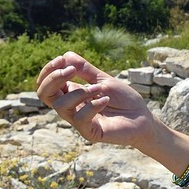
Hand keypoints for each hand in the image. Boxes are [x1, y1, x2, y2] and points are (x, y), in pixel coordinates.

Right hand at [35, 52, 156, 148]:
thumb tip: (65, 55)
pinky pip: (80, 118)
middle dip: (54, 79)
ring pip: (60, 106)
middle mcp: (71, 107)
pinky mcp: (89, 132)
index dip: (49, 71)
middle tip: (71, 70)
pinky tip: (106, 100)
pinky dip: (92, 105)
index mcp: (71, 93)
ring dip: (79, 92)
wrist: (143, 118)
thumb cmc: (124, 100)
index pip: (46, 84)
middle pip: (44, 95)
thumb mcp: (103, 80)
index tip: (63, 60)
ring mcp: (78, 121)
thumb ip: (84, 69)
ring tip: (99, 89)